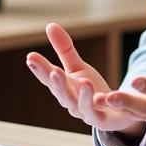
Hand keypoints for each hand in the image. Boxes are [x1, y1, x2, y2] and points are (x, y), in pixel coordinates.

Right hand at [26, 23, 145, 138]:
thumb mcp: (78, 67)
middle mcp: (71, 102)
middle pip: (62, 94)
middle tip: (53, 72)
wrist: (115, 114)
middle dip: (57, 84)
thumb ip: (64, 49)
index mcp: (64, 87)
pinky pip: (101, 114)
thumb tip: (50, 25)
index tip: (30, 57)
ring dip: (82, 96)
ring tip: (85, 82)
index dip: (40, 69)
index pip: (49, 78)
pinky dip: (103, 106)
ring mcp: (86, 113)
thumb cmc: (92, 91)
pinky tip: (104, 97)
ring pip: (81, 106)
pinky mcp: (102, 120)